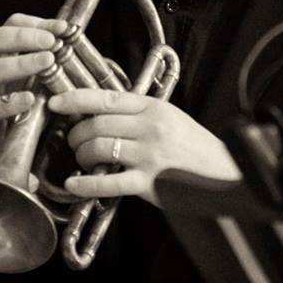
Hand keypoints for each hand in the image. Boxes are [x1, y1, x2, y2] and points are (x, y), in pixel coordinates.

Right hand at [0, 14, 67, 173]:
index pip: (6, 26)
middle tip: (51, 42)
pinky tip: (29, 100)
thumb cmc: (11, 114)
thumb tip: (68, 41)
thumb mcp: (29, 82)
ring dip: (20, 64)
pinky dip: (9, 102)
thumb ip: (42, 63)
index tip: (61, 29)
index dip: (34, 23)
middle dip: (22, 37)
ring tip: (47, 62)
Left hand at [47, 89, 241, 204]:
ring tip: (84, 161)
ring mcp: (149, 155)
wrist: (227, 176)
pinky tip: (75, 184)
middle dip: (76, 134)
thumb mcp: (171, 120)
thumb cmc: (196, 150)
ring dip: (82, 156)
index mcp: (154, 108)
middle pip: (96, 124)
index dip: (75, 99)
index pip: (106, 98)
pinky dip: (86, 184)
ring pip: (98, 148)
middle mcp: (150, 127)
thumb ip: (140, 116)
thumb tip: (102, 114)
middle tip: (74, 142)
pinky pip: (108, 181)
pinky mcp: (149, 183)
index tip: (56, 102)